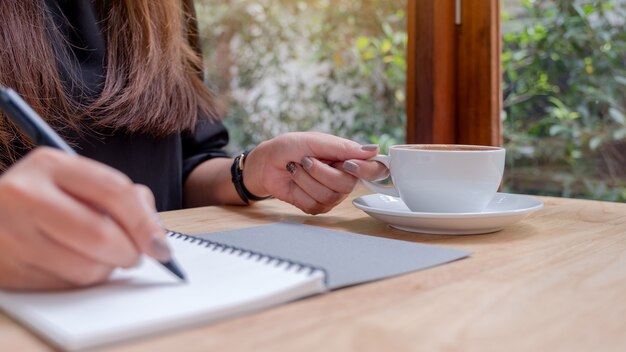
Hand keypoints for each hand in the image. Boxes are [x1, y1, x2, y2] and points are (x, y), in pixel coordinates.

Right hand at [0, 148, 165, 289]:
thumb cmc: (49, 199)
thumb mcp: (81, 183)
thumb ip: (124, 197)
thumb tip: (155, 235)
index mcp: (50, 165)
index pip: (113, 192)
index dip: (145, 223)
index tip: (161, 246)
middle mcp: (23, 195)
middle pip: (99, 235)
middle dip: (129, 252)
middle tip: (135, 257)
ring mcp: (9, 234)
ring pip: (84, 268)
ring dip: (106, 270)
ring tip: (100, 257)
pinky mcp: (5, 269)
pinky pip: (63, 286)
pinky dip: (80, 282)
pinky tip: (72, 265)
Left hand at [243, 132, 388, 213]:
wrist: (265, 162)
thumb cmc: (289, 147)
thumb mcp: (315, 141)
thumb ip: (343, 148)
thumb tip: (374, 151)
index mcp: (348, 159)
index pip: (375, 170)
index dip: (366, 170)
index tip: (347, 164)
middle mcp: (344, 178)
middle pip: (348, 185)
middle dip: (322, 171)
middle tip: (306, 159)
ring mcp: (331, 195)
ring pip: (330, 195)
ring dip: (307, 178)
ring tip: (296, 167)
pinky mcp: (316, 207)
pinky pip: (315, 204)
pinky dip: (300, 189)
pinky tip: (294, 179)